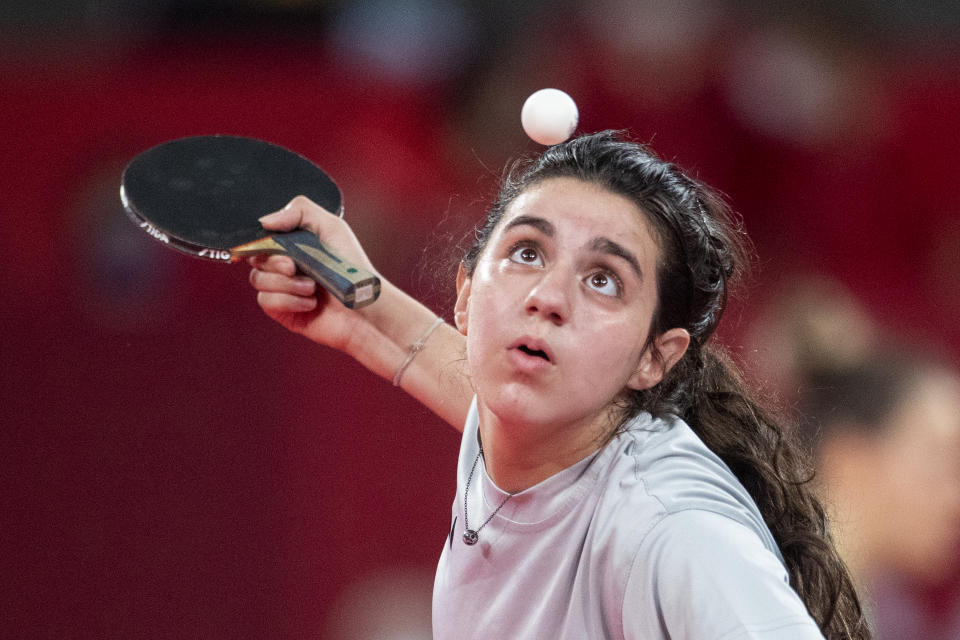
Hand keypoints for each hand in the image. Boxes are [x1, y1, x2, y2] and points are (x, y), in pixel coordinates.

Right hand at [248, 195, 377, 352]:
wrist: (366, 308)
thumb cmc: (354, 268)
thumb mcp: (332, 227)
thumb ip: (300, 211)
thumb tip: (264, 220)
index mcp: (294, 243)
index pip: (262, 236)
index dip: (259, 240)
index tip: (271, 246)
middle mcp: (286, 264)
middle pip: (255, 257)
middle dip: (274, 262)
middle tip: (294, 266)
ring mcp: (283, 288)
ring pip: (258, 280)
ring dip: (286, 283)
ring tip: (312, 288)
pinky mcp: (283, 311)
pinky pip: (266, 302)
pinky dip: (289, 301)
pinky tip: (311, 303)